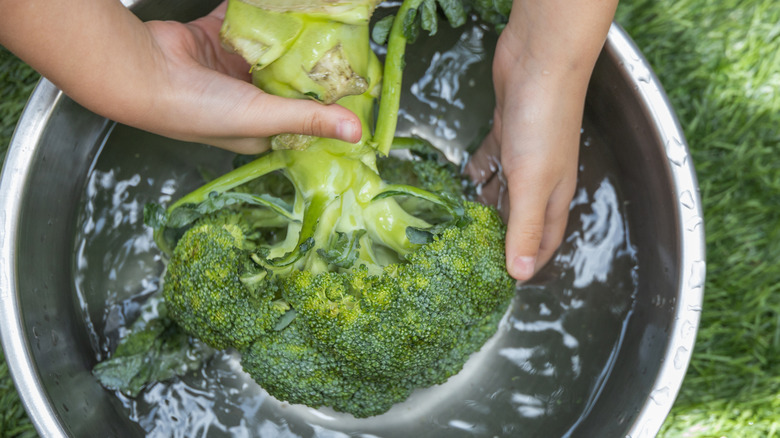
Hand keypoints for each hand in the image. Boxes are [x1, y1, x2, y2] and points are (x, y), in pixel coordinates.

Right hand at [0, 1, 361, 153]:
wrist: (141, 73)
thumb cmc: (197, 110)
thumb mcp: (262, 118)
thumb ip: (309, 118)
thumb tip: (356, 134)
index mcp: (258, 129)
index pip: (302, 116)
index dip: (326, 103)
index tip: (353, 83)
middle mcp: (247, 100)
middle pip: (288, 80)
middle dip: (311, 64)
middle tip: (342, 44)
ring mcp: (230, 67)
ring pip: (269, 48)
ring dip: (289, 35)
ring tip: (319, 20)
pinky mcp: (214, 37)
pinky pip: (243, 20)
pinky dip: (259, 10)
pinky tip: (284, 5)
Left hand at [467, 0, 616, 280]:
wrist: (539, 61)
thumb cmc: (542, 124)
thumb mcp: (532, 184)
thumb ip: (523, 229)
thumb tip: (519, 275)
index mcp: (553, 198)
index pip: (541, 243)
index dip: (524, 264)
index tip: (497, 283)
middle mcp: (540, 181)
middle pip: (519, 220)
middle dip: (498, 239)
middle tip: (466, 255)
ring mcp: (523, 156)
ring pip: (502, 192)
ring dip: (483, 207)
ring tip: (456, 226)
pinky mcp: (506, 133)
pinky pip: (490, 161)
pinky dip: (477, 173)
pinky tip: (460, 181)